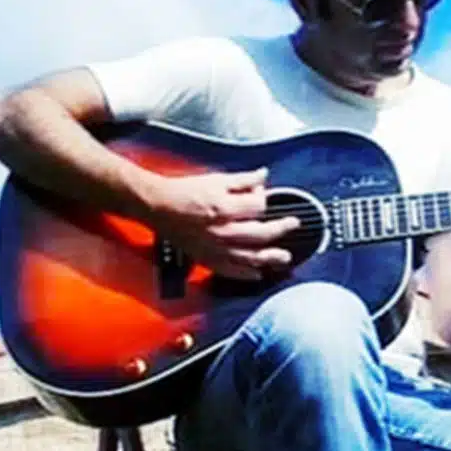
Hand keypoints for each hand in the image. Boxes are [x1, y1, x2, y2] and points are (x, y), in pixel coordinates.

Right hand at [147, 167, 300, 279]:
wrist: (158, 206)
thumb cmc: (184, 191)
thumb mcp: (216, 179)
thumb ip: (243, 180)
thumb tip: (264, 176)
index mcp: (224, 208)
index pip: (258, 207)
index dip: (264, 201)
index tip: (265, 198)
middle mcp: (222, 231)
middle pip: (260, 234)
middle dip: (280, 229)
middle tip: (293, 225)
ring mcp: (215, 248)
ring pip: (250, 257)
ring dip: (270, 258)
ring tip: (285, 258)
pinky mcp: (207, 258)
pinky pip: (231, 271)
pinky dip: (246, 274)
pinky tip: (258, 274)